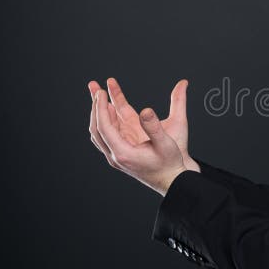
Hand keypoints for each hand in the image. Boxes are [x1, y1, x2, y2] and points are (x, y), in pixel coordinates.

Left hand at [87, 80, 188, 195]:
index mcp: (123, 153)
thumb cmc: (170, 164)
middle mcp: (116, 156)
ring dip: (100, 112)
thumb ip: (154, 127)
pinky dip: (108, 119)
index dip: (100, 108)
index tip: (101, 92)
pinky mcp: (121, 153)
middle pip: (98, 128)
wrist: (172, 180)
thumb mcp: (166, 143)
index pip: (104, 127)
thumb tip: (146, 110)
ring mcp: (117, 156)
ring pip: (101, 131)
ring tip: (100, 94)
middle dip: (96, 106)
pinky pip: (109, 135)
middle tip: (96, 88)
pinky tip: (111, 108)